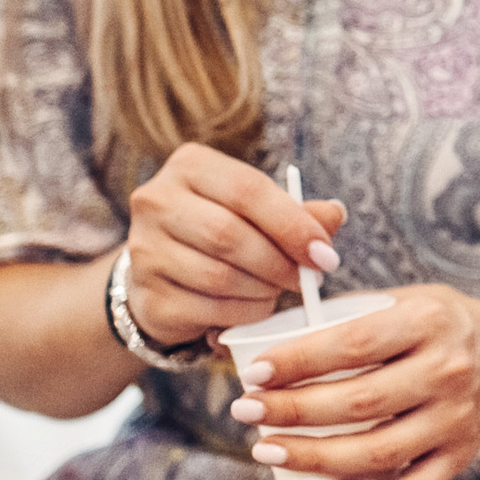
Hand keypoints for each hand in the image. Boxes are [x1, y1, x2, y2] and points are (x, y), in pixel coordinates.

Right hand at [124, 145, 345, 348]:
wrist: (166, 272)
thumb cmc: (223, 229)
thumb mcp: (259, 210)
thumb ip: (297, 212)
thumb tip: (335, 215)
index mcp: (190, 166)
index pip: (247, 190)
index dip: (292, 224)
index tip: (325, 254)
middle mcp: (156, 201)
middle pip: (229, 235)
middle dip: (279, 262)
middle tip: (307, 279)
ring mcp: (144, 250)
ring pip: (218, 276)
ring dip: (263, 290)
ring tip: (279, 289)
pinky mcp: (147, 296)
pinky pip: (207, 310)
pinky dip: (243, 313)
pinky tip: (255, 306)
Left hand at [225, 285, 479, 479]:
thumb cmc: (439, 324)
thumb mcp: (406, 299)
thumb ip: (349, 313)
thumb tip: (267, 334)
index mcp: (429, 322)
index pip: (354, 345)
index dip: (299, 362)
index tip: (254, 373)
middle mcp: (447, 371)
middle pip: (358, 402)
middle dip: (291, 410)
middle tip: (243, 411)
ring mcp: (454, 419)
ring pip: (377, 451)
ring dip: (313, 457)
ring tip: (265, 450)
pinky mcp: (459, 456)